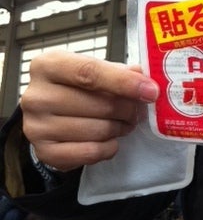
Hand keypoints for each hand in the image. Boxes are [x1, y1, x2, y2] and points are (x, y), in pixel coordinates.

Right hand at [20, 50, 159, 170]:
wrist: (49, 115)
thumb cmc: (75, 87)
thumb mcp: (93, 70)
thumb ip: (118, 71)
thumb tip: (143, 76)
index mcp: (47, 65)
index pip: (89, 72)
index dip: (124, 82)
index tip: (150, 91)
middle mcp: (36, 95)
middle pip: (98, 104)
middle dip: (127, 109)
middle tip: (137, 111)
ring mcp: (36, 126)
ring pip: (97, 130)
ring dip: (119, 129)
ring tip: (123, 124)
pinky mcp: (44, 152)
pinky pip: (90, 153)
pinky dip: (108, 148)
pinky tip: (111, 140)